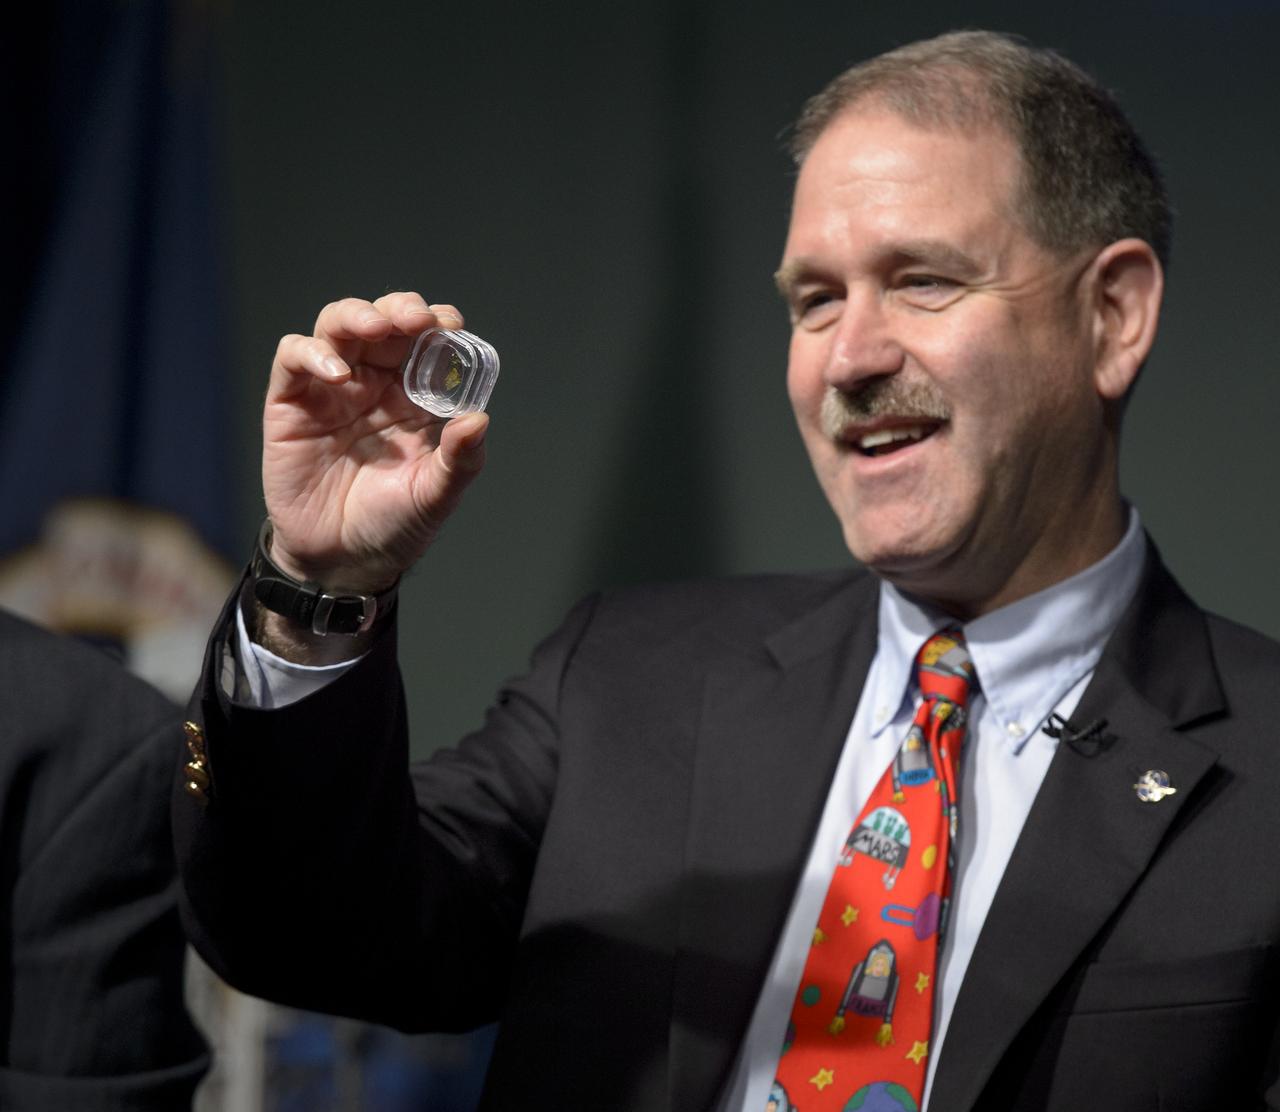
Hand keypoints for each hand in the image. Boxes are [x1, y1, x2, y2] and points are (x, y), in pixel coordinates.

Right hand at [262, 292, 488, 592]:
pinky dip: (313, 353)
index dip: (438, 324)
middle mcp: (374, 383)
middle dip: (401, 309)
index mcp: (414, 397)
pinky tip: (338, 373)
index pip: (426, 342)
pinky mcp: (291, 403)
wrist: (341, 561)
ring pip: (337, 325)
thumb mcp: (435, 495)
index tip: (451, 325)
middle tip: (417, 319)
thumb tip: (478, 419)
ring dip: (357, 316)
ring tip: (377, 327)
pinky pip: (293, 358)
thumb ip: (460, 460)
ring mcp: (331, 389)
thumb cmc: (394, 524)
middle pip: (383, 321)